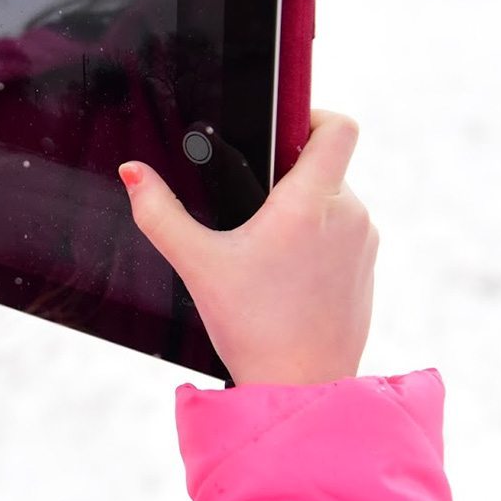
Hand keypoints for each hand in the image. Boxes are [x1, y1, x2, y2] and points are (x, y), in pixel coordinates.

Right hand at [119, 110, 377, 385]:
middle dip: (289, 176)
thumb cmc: (254, 328)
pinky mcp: (367, 270)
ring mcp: (364, 243)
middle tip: (250, 207)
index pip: (337, 126)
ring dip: (304, 210)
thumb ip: (158, 212)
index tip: (280, 130)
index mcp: (310, 203)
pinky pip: (345, 234)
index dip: (311, 114)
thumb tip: (134, 174)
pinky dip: (318, 240)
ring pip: (335, 201)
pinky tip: (285, 272)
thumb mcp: (195, 263)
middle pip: (326, 166)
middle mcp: (348, 215)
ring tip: (265, 245)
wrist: (301, 386)